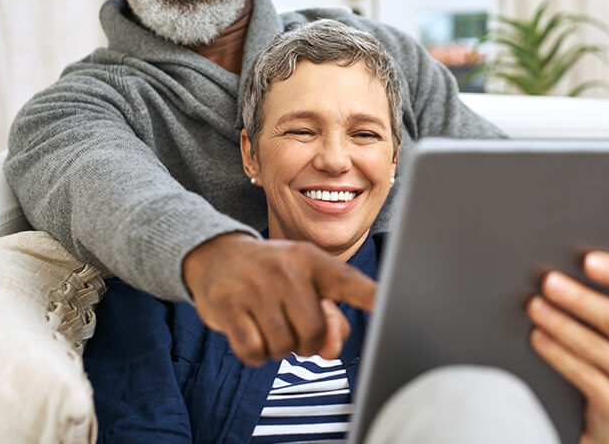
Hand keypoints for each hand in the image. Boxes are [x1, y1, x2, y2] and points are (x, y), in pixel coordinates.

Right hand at [182, 232, 374, 366]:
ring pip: (285, 348)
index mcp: (312, 261)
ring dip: (279, 347)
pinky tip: (250, 330)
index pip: (349, 282)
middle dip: (305, 341)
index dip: (373, 298)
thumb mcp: (303, 281)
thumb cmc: (270, 273)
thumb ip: (328, 317)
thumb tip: (329, 350)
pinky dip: (255, 352)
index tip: (391, 308)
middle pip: (316, 333)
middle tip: (290, 323)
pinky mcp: (230, 307)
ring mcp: (257, 288)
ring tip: (268, 322)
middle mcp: (287, 271)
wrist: (216, 255)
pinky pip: (255, 353)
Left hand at [526, 251, 608, 443]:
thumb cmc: (606, 362)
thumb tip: (565, 268)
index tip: (587, 261)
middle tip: (549, 282)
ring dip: (564, 326)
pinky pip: (589, 380)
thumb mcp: (603, 330)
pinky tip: (538, 338)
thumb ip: (594, 306)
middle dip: (582, 301)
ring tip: (535, 306)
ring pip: (601, 351)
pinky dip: (561, 356)